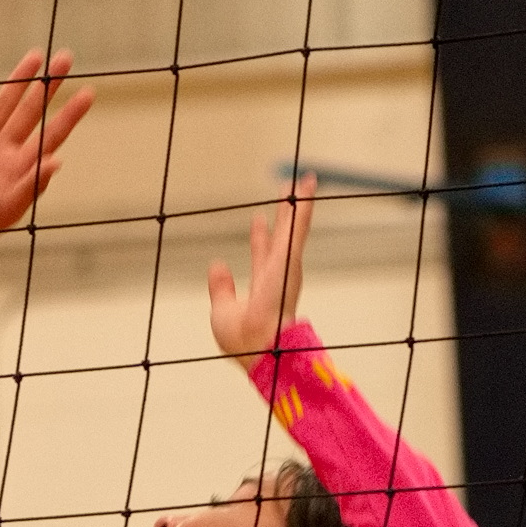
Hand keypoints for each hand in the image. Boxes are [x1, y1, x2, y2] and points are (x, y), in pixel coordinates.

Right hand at [0, 49, 92, 252]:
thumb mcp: (5, 211)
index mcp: (16, 168)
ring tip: (35, 55)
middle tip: (66, 57)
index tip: (88, 92)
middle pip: (30, 110)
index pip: (50, 134)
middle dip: (48, 84)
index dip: (69, 114)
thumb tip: (58, 160)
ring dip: (17, 79)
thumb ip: (31, 185)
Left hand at [209, 173, 316, 366]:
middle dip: (283, 216)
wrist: (262, 345)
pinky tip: (309, 184)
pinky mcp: (290, 257)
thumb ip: (221, 288)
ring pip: (293, 227)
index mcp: (263, 286)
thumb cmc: (243, 339)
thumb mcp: (222, 311)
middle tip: (287, 192)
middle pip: (281, 237)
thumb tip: (216, 265)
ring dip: (299, 204)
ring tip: (307, 180)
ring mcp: (286, 265)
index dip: (259, 238)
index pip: (262, 256)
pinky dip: (304, 205)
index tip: (258, 220)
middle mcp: (277, 274)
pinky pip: (298, 226)